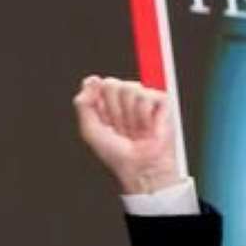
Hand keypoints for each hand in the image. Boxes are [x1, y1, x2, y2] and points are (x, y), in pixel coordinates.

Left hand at [74, 75, 181, 194]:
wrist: (139, 165)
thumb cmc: (115, 151)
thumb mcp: (90, 129)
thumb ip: (84, 103)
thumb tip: (91, 80)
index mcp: (105, 102)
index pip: (96, 83)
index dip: (96, 97)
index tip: (101, 117)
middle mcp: (124, 97)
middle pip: (112, 83)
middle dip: (112, 109)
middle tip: (118, 126)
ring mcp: (143, 98)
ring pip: (130, 88)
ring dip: (128, 115)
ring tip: (134, 128)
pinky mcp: (161, 101)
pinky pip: (146, 97)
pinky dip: (143, 115)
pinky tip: (146, 127)